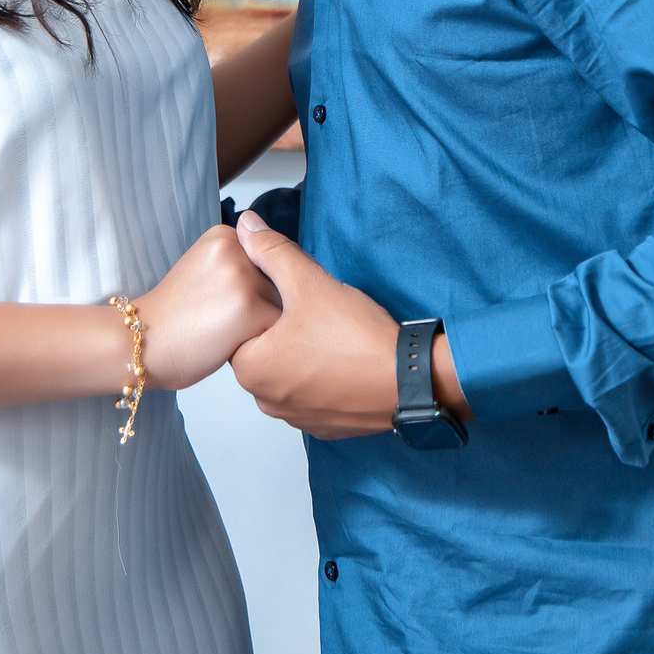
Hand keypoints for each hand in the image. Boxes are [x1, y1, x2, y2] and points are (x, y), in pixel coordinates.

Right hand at [136, 225, 281, 391]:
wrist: (141, 342)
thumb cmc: (173, 316)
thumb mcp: (204, 268)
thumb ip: (239, 263)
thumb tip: (281, 269)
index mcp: (223, 235)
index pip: (267, 261)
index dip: (251, 288)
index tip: (220, 299)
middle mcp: (236, 248)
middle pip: (277, 282)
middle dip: (261, 304)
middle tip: (220, 317)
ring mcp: (244, 277)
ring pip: (281, 306)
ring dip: (263, 323)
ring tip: (224, 329)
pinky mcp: (251, 309)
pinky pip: (279, 331)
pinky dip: (261, 343)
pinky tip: (228, 343)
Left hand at [228, 211, 409, 439]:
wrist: (410, 379)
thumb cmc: (358, 340)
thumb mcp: (308, 281)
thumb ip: (272, 251)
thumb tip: (248, 227)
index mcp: (251, 370)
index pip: (244, 327)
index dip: (268, 305)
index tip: (292, 298)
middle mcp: (267, 401)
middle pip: (266, 350)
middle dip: (286, 329)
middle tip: (316, 313)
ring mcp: (296, 418)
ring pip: (290, 372)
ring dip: (305, 353)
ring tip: (333, 334)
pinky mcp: (324, 425)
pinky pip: (314, 393)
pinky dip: (325, 376)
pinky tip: (344, 358)